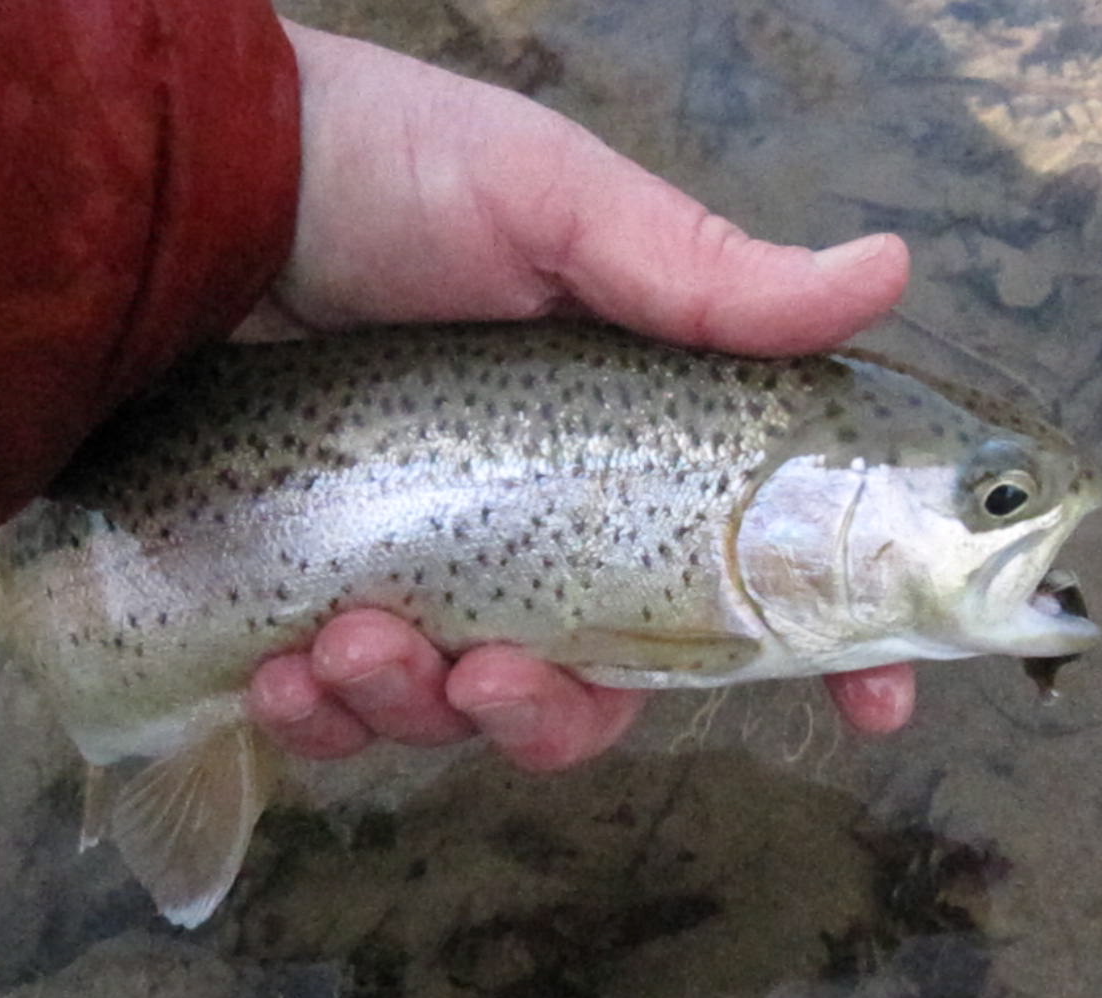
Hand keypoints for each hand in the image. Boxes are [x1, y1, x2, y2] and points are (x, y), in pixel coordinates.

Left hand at [243, 21, 915, 769]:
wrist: (212, 191)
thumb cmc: (399, 176)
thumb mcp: (560, 209)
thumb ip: (705, 279)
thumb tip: (888, 271)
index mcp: (635, 455)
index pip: (759, 574)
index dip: (831, 654)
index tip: (876, 710)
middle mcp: (550, 533)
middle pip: (604, 692)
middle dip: (553, 715)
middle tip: (492, 674)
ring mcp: (436, 575)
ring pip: (469, 717)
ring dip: (416, 708)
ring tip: (346, 639)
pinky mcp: (323, 600)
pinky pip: (345, 718)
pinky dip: (323, 717)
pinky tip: (286, 667)